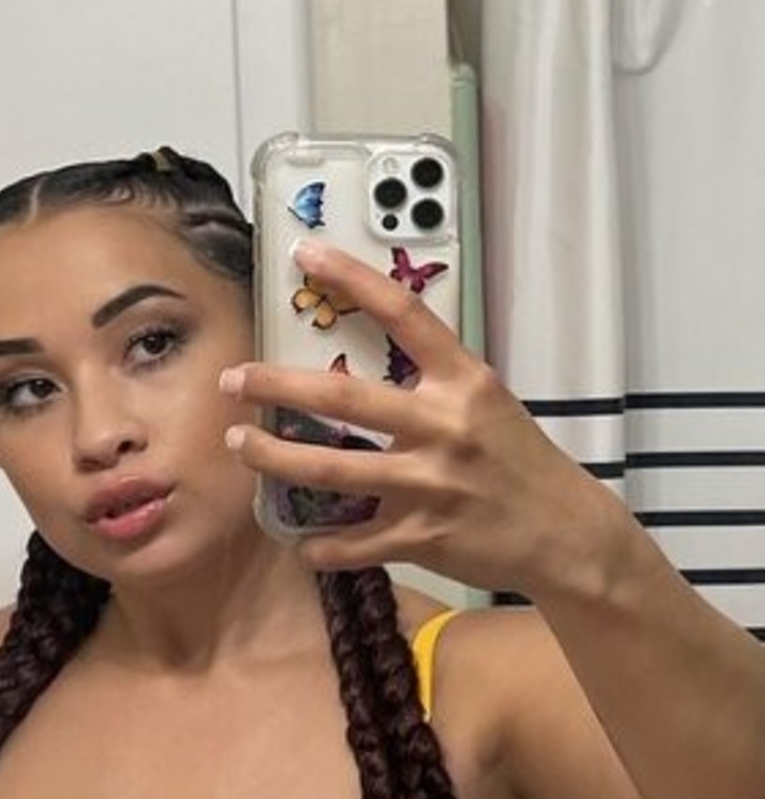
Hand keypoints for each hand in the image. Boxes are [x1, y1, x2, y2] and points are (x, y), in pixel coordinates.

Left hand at [220, 239, 589, 589]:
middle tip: (234, 380)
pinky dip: (319, 544)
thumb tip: (367, 356)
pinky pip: (353, 541)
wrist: (566, 532)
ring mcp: (430, 484)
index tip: (304, 253)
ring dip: (274, 458)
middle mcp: (444, 426)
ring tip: (239, 444)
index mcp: (463, 381)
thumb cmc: (518, 461)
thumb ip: (432, 380)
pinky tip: (298, 540)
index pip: (402, 313)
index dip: (351, 278)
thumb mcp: (486, 402)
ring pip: (330, 468)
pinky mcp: (423, 536)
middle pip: (342, 396)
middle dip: (275, 386)